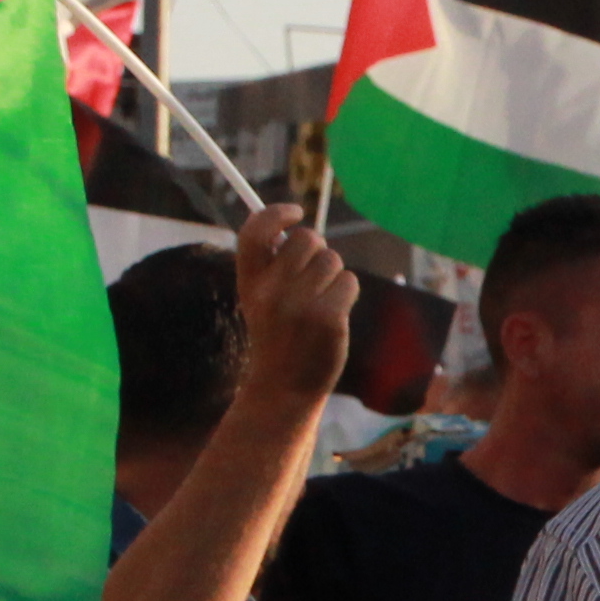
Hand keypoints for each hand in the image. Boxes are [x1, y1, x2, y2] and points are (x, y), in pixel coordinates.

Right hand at [232, 206, 358, 405]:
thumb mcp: (260, 301)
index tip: (295, 212)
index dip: (275, 213)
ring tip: (321, 300)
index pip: (254, 232)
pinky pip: (349, 281)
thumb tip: (293, 228)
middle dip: (317, 249)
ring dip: (333, 275)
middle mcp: (271, 291)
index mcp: (250, 282)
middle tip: (313, 273)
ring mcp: (300, 304)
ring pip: (332, 259)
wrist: (284, 387)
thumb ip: (271, 266)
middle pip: (306, 238)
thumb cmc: (278, 337)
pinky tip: (334, 314)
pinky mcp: (328, 317)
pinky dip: (347, 293)